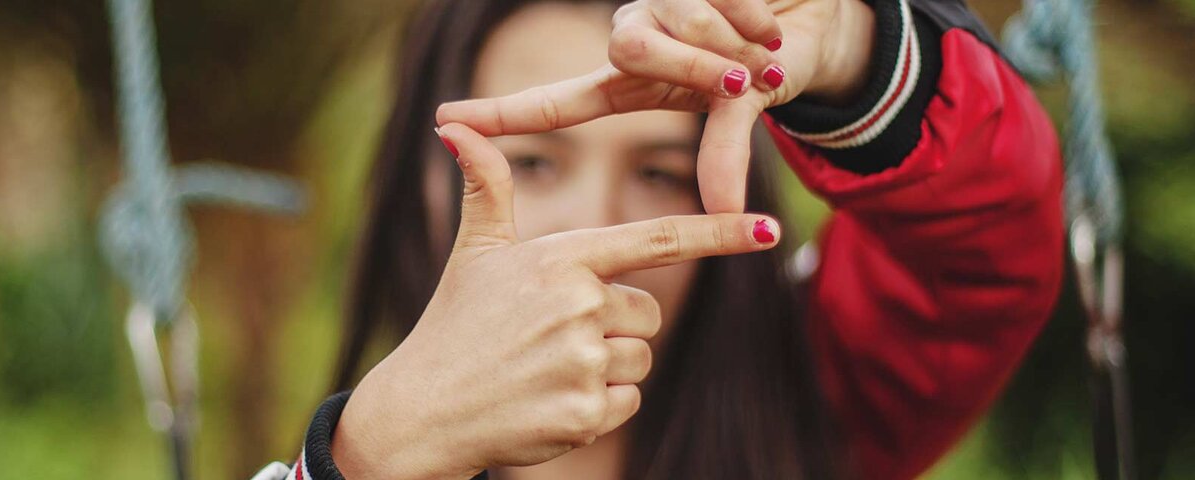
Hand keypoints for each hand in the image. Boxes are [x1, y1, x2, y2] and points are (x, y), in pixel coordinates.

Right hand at [330, 123, 782, 479]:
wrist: (425, 411)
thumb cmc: (454, 324)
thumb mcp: (474, 252)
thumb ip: (488, 189)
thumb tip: (456, 126)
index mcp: (562, 259)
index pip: (657, 240)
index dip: (719, 233)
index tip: (768, 229)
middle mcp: (579, 307)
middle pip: (648, 313)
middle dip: (615, 326)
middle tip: (555, 337)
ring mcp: (583, 363)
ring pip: (639, 360)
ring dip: (606, 368)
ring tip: (546, 369)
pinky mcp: (585, 414)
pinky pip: (627, 402)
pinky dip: (597, 407)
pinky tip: (550, 402)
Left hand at [436, 0, 875, 213]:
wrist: (811, 19)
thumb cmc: (760, 68)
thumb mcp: (740, 111)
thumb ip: (724, 154)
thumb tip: (729, 217)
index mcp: (630, 82)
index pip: (556, 102)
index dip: (501, 114)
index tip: (444, 123)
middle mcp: (633, 37)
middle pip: (632, 46)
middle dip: (691, 64)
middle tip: (739, 80)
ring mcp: (662, 1)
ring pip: (684, 24)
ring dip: (733, 44)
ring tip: (762, 52)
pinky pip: (724, 3)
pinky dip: (756, 21)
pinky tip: (771, 26)